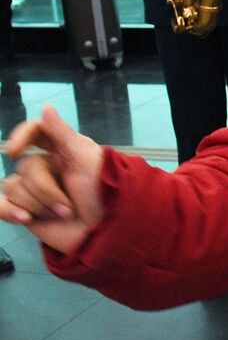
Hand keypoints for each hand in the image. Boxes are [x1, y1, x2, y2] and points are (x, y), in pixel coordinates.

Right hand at [1, 105, 105, 255]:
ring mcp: (33, 190)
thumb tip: (46, 107)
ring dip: (39, 204)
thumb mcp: (86, 159)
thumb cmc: (104, 194)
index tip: (16, 150)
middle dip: (46, 190)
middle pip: (26, 167)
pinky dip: (9, 211)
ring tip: (63, 215)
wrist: (105, 232)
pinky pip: (0, 204)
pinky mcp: (24, 210)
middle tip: (70, 205)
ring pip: (13, 187)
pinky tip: (26, 219)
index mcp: (64, 150)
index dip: (22, 136)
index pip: (35, 131)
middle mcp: (47, 166)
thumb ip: (63, 134)